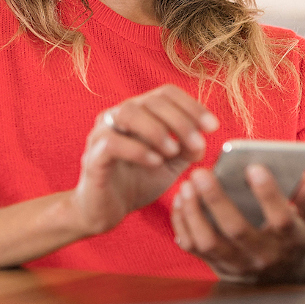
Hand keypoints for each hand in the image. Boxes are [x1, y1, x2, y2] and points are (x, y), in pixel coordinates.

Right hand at [69, 84, 219, 235]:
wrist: (106, 210)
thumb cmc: (137, 182)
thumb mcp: (171, 164)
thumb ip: (187, 148)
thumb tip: (203, 139)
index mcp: (138, 113)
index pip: (166, 93)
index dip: (192, 105)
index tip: (212, 127)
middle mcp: (117, 116)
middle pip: (151, 100)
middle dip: (180, 121)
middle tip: (197, 145)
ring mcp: (101, 134)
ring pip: (128, 112)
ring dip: (157, 130)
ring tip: (172, 152)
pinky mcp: (92, 157)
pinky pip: (112, 142)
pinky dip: (138, 150)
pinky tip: (154, 162)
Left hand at [170, 167, 304, 283]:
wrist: (280, 279)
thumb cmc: (294, 237)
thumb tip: (300, 176)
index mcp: (293, 240)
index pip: (282, 219)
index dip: (269, 194)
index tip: (253, 166)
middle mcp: (264, 255)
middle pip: (237, 229)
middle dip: (216, 199)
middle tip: (200, 172)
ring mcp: (238, 263)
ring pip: (209, 241)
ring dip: (193, 212)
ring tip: (186, 185)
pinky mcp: (216, 265)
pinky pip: (192, 246)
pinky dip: (182, 222)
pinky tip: (180, 199)